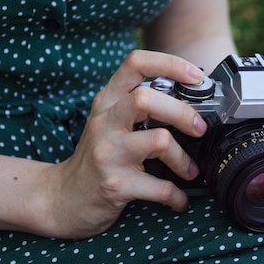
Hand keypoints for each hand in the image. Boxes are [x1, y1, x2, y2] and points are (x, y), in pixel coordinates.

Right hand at [40, 50, 207, 238]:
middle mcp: (105, 122)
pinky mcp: (115, 184)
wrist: (63, 198)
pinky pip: (160, 187)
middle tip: (199, 129)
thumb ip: (139, 106)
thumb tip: (192, 100)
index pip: (136, 63)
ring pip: (159, 141)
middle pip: (147, 99)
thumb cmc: (98, 156)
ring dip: (183, 159)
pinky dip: (177, 196)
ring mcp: (108, 153)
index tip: (196, 77)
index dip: (171, 64)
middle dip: (183, 113)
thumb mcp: (109, 122)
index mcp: (108, 101)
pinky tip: (179, 199)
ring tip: (189, 170)